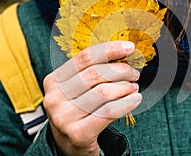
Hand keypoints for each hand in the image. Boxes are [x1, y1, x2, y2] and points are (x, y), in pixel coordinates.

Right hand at [43, 41, 141, 155]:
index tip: (129, 47)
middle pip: (96, 73)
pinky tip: (136, 99)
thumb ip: (92, 71)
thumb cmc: (78, 109)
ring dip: (126, 87)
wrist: (69, 143)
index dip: (109, 49)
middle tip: (134, 73)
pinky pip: (109, 111)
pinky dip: (127, 103)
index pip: (85, 57)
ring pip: (104, 92)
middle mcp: (55, 97)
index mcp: (54, 80)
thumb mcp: (77, 88)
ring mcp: (64, 116)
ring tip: (134, 87)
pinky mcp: (78, 133)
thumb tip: (123, 53)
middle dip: (121, 70)